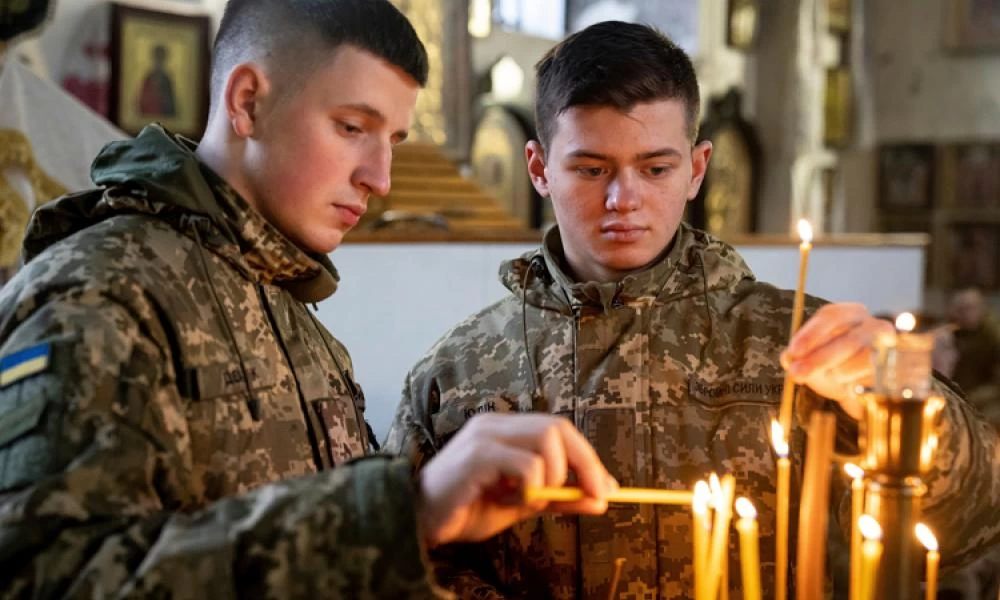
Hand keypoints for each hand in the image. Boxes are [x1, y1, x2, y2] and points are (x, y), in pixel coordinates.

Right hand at [416, 413, 616, 547]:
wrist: (418, 521)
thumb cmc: (467, 508)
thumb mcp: (522, 504)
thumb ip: (559, 497)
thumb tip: (603, 497)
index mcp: (506, 429)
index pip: (559, 428)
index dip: (588, 457)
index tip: (606, 489)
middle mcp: (495, 424)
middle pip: (557, 427)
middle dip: (585, 464)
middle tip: (593, 496)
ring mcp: (484, 436)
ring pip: (545, 442)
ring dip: (552, 479)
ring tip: (530, 500)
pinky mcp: (476, 456)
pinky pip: (525, 465)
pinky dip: (531, 489)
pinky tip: (509, 501)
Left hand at [781, 303, 892, 419]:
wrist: (859, 388)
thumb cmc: (832, 365)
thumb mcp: (810, 358)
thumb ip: (796, 356)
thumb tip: (788, 358)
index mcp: (850, 314)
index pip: (831, 316)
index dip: (811, 334)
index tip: (793, 352)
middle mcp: (873, 325)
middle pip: (848, 339)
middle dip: (818, 359)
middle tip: (796, 374)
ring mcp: (890, 347)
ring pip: (865, 359)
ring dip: (840, 373)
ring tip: (831, 378)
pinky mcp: (898, 369)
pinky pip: (877, 378)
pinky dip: (858, 384)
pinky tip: (850, 386)